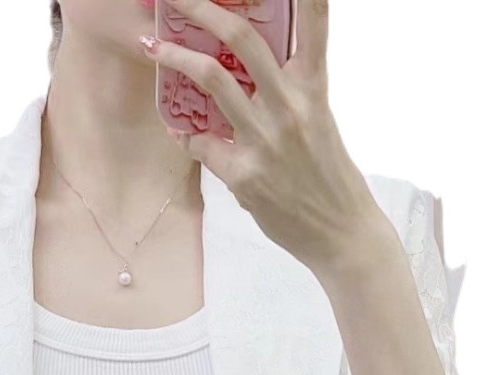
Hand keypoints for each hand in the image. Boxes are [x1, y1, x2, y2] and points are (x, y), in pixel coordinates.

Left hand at [142, 0, 393, 273]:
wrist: (341, 233)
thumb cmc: (329, 178)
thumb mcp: (319, 122)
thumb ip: (288, 93)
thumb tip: (246, 75)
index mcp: (313, 88)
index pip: (313, 24)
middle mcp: (290, 106)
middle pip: (242, 38)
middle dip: (203, 9)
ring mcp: (265, 140)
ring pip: (212, 80)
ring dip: (175, 57)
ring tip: (152, 45)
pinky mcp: (244, 175)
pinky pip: (202, 144)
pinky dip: (188, 136)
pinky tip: (181, 132)